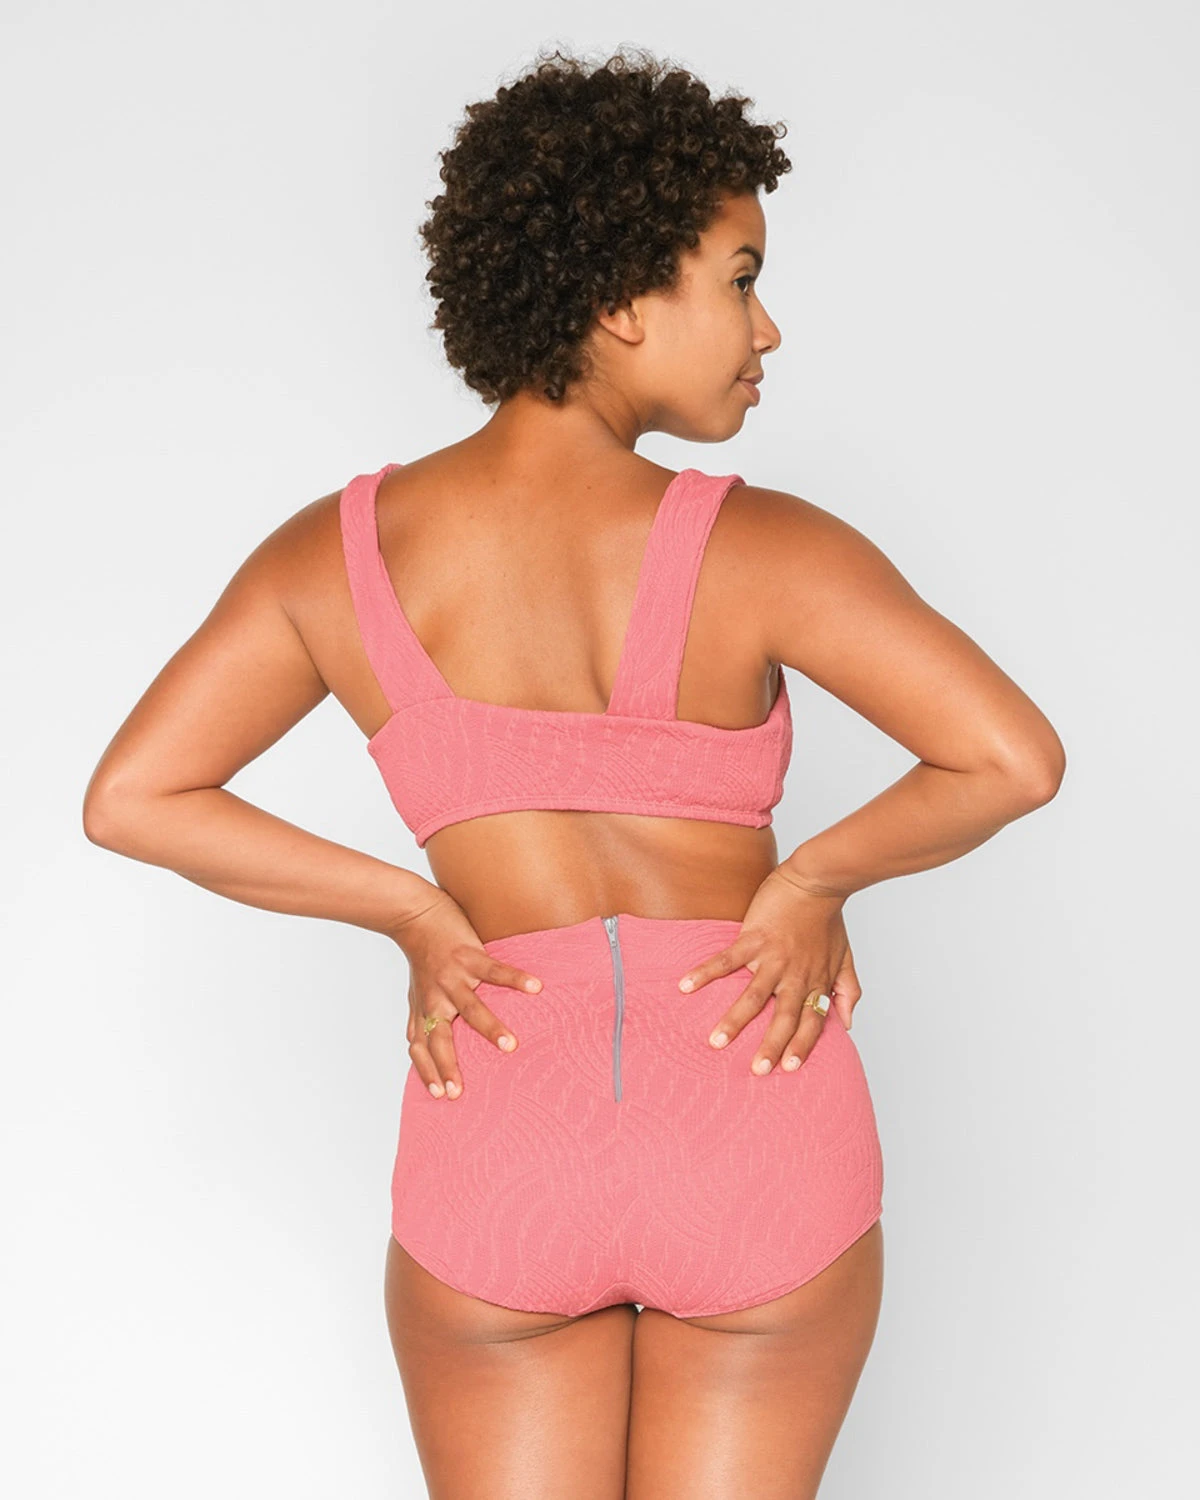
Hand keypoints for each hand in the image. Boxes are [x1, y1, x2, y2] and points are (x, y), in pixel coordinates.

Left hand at [388, 889, 542, 1099]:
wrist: (416, 917)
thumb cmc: (421, 959)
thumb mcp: (416, 994)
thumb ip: (421, 1020)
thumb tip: (417, 1046)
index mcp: (426, 1010)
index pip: (422, 1048)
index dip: (428, 1071)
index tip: (440, 1096)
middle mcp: (436, 999)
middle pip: (441, 1038)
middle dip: (449, 1065)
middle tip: (459, 1090)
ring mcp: (453, 978)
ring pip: (472, 1008)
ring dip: (490, 1028)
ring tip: (511, 1046)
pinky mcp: (469, 956)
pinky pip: (495, 971)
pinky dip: (515, 979)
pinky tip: (535, 987)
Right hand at [676, 867, 862, 1074]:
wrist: (816, 882)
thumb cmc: (828, 920)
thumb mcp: (846, 958)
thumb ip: (848, 991)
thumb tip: (847, 1024)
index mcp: (815, 982)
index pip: (811, 1021)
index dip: (801, 1045)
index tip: (789, 1069)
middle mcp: (795, 975)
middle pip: (783, 1017)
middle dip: (770, 1046)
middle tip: (757, 1070)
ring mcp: (773, 957)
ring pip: (753, 996)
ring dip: (735, 1020)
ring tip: (716, 1041)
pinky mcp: (754, 938)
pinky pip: (727, 960)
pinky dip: (706, 973)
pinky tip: (686, 985)